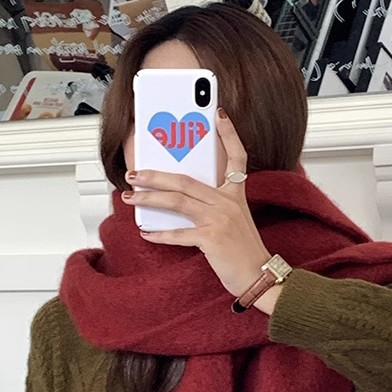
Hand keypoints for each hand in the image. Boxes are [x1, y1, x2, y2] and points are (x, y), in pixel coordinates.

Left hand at [121, 108, 283, 314]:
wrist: (260, 276)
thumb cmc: (245, 252)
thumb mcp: (236, 221)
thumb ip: (216, 206)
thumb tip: (180, 200)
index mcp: (237, 194)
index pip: (237, 157)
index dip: (229, 135)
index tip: (218, 115)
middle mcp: (228, 202)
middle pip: (186, 180)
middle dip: (155, 175)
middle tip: (134, 173)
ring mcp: (219, 219)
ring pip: (177, 201)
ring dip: (149, 199)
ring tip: (131, 197)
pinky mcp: (211, 238)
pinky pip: (178, 234)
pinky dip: (160, 235)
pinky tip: (147, 233)